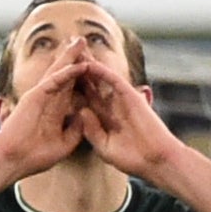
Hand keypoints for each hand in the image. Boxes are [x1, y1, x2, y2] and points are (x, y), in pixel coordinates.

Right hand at [0, 52, 89, 180]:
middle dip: (74, 57)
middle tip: (83, 41)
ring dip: (70, 56)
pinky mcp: (35, 96)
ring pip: (58, 71)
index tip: (94, 65)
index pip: (70, 88)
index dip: (81, 75)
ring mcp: (41, 96)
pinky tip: (79, 63)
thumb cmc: (34, 156)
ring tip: (81, 41)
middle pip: (64, 74)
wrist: (13, 160)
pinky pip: (54, 80)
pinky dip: (67, 71)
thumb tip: (85, 116)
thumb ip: (76, 130)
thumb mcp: (64, 144)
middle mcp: (47, 99)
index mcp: (54, 110)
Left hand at [69, 53, 189, 181]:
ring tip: (75, 50)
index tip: (56, 79)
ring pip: (101, 78)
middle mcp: (111, 105)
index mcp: (103, 118)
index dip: (71, 87)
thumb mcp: (104, 146)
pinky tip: (89, 63)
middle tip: (65, 54)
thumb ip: (91, 130)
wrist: (154, 160)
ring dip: (88, 64)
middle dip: (78, 69)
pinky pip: (114, 81)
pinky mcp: (131, 97)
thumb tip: (81, 111)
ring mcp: (121, 100)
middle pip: (90, 83)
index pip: (84, 98)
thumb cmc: (132, 158)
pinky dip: (102, 72)